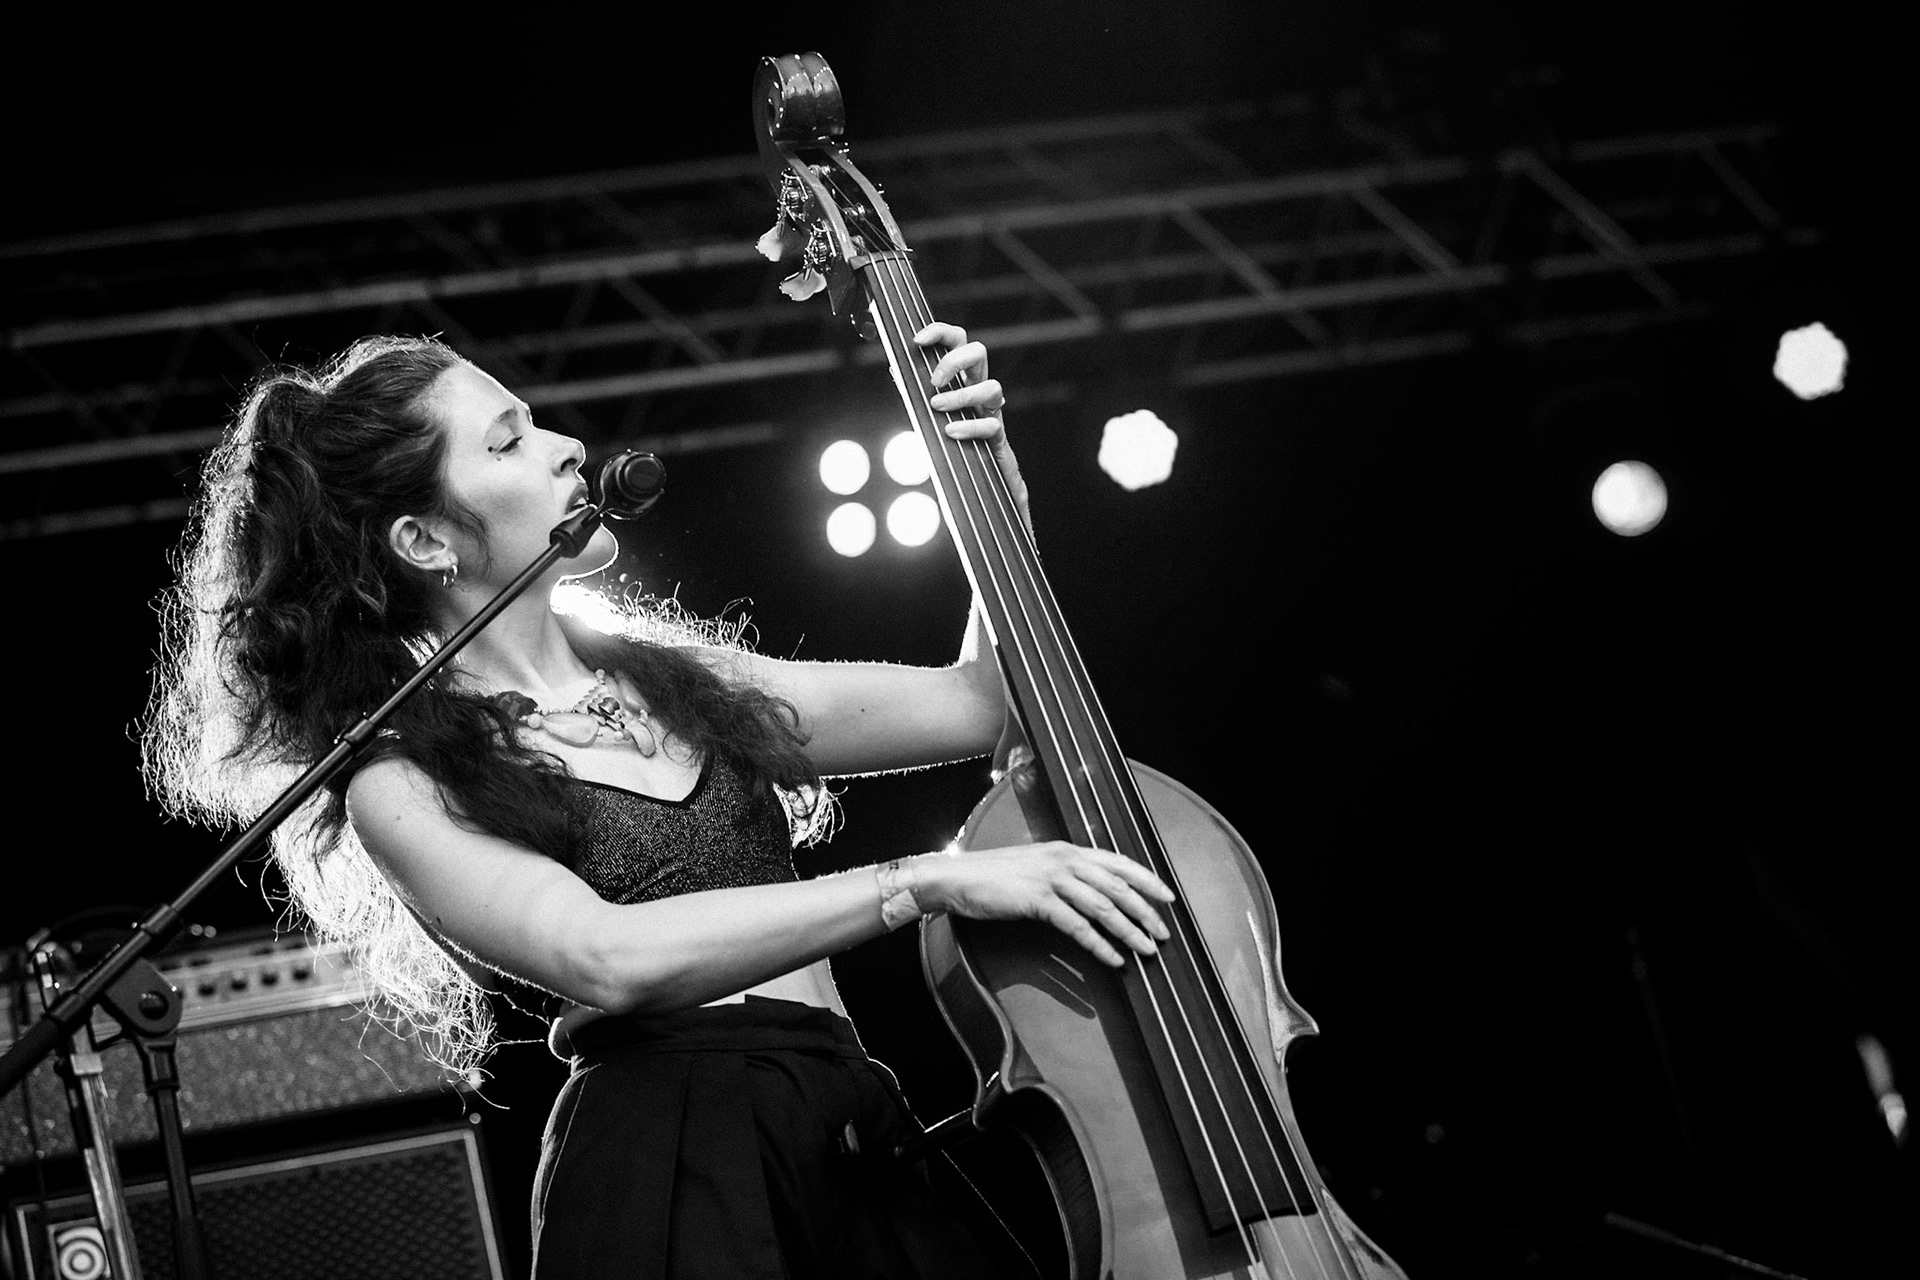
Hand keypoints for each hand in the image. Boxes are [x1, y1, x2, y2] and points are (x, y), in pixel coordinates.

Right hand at [912, 841, 1175, 967]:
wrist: (956, 878)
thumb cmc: (993, 876)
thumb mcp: (1035, 866)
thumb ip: (1063, 874)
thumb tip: (1090, 891)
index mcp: (1066, 850)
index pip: (1118, 862)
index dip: (1146, 880)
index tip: (1168, 898)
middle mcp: (1064, 859)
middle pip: (1117, 886)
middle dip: (1145, 911)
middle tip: (1164, 933)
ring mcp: (1051, 878)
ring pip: (1103, 906)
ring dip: (1129, 930)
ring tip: (1146, 950)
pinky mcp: (1037, 900)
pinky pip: (1077, 926)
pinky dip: (1099, 944)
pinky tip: (1113, 959)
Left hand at [914, 321, 1031, 534]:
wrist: (982, 486)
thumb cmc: (952, 444)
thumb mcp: (929, 413)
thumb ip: (916, 392)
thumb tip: (895, 368)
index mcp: (963, 378)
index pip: (958, 341)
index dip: (940, 332)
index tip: (917, 340)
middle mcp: (980, 389)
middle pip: (979, 352)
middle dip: (954, 360)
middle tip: (934, 380)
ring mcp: (992, 412)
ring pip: (992, 387)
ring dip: (962, 395)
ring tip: (938, 407)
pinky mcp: (998, 438)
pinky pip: (992, 425)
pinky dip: (970, 427)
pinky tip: (951, 432)